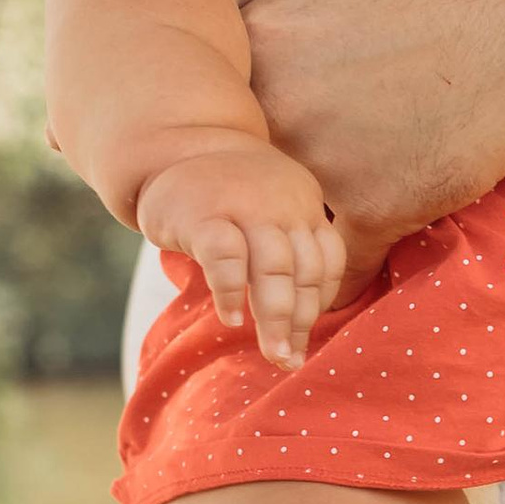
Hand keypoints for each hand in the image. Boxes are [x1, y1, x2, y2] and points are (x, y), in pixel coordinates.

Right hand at [135, 133, 343, 371]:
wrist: (176, 142)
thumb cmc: (226, 193)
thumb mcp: (272, 208)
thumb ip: (290, 248)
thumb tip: (301, 321)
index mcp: (304, 205)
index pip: (328, 260)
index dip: (319, 303)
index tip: (308, 338)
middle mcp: (283, 204)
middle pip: (304, 269)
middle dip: (301, 322)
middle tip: (292, 361)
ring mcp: (244, 206)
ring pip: (273, 267)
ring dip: (276, 318)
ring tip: (273, 353)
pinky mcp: (204, 214)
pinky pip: (226, 259)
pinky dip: (230, 293)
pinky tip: (230, 319)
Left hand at [175, 0, 504, 242]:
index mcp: (259, 35)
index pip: (192, 87)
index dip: (204, 101)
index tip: (227, 107)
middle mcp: (279, 106)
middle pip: (226, 157)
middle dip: (235, 169)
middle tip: (252, 172)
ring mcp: (326, 165)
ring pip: (272, 215)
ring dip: (278, 224)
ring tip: (287, 226)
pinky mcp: (376, 212)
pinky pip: (330, 264)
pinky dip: (331, 268)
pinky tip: (337, 254)